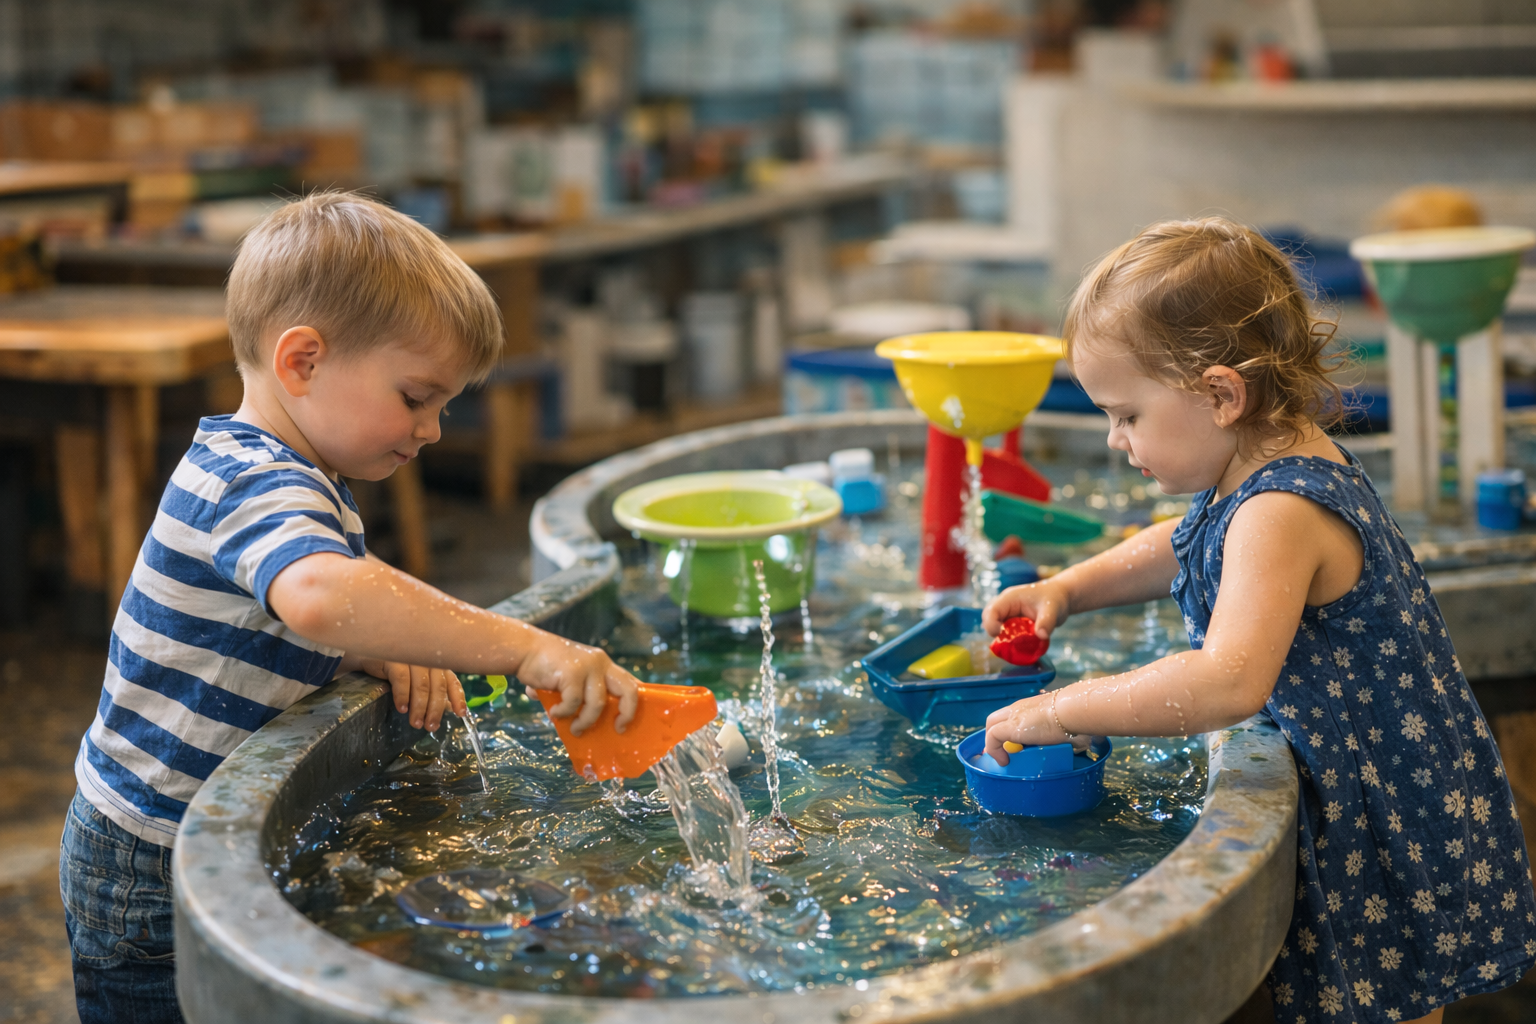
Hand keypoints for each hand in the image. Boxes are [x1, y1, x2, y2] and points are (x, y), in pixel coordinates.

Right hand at [358, 658, 465, 732]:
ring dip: (419, 707)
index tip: (461, 714)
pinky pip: (401, 680)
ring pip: (421, 685)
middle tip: (430, 727)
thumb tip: (449, 708)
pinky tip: (401, 709)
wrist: (364, 656)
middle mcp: (426, 658)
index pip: (452, 680)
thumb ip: (432, 690)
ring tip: (416, 723)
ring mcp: (411, 657)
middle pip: (437, 686)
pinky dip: (402, 696)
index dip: (457, 697)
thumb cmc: (392, 670)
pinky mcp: (394, 658)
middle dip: (435, 709)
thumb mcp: (415, 680)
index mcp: (435, 663)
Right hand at [516, 633, 639, 735]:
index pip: (629, 681)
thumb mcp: (572, 677)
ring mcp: (587, 667)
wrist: (524, 650)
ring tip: (575, 729)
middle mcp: (600, 663)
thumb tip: (583, 722)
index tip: (630, 719)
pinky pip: (574, 703)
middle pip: (628, 690)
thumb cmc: (546, 666)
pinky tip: (554, 713)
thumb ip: (580, 694)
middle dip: (627, 713)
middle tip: (618, 728)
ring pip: (598, 704)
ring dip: (586, 721)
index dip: (636, 701)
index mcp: (603, 664)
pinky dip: (564, 712)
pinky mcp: (572, 673)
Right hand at [983, 578, 1068, 638]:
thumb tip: (1041, 635)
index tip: (1000, 635)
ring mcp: (1007, 612)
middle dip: (993, 631)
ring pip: (994, 625)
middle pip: (988, 618)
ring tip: (1013, 644)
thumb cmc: (1054, 598)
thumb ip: (1047, 622)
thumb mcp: (1052, 610)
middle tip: (1007, 642)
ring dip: (1001, 636)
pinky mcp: (1012, 620)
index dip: (991, 625)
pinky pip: (1003, 630)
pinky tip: (1018, 644)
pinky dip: (1007, 639)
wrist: (1060, 597)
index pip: (992, 611)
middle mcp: (1005, 604)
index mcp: (1010, 598)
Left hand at [983, 690, 1096, 763]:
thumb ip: (1067, 733)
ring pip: (991, 726)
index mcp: (1031, 707)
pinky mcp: (1010, 727)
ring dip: (994, 744)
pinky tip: (1004, 761)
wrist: (1072, 711)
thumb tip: (1080, 745)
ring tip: (1003, 759)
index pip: (1011, 715)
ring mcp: (1013, 716)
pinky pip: (992, 737)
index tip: (1008, 744)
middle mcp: (1018, 708)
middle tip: (1000, 752)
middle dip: (993, 736)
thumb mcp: (1066, 725)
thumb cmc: (1074, 718)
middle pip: (995, 719)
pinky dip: (994, 750)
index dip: (1006, 730)